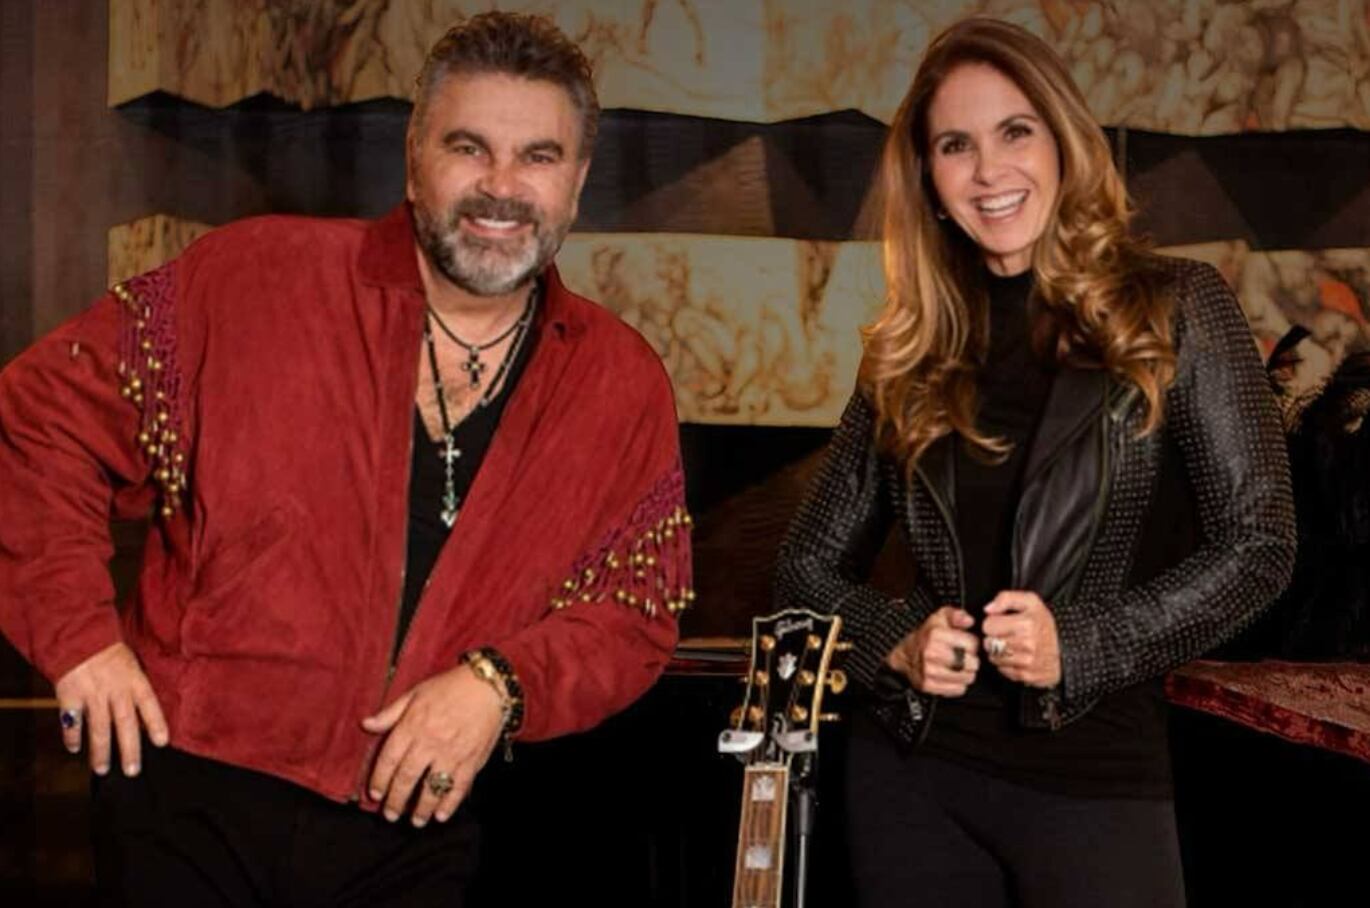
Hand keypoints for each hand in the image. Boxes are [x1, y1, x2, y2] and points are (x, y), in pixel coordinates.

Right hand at [53, 642, 168, 776]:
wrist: (77, 635)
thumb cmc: (107, 651)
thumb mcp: (130, 664)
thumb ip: (134, 687)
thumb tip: (141, 715)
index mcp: (133, 679)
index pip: (149, 703)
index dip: (156, 722)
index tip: (162, 742)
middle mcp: (115, 688)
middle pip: (125, 723)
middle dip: (129, 749)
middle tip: (132, 771)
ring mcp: (92, 693)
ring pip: (99, 728)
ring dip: (101, 751)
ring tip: (102, 769)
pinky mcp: (70, 694)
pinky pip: (72, 721)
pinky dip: (72, 736)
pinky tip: (74, 748)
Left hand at [361, 665, 505, 827]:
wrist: (488, 686)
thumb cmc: (450, 687)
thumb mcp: (415, 693)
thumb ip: (390, 713)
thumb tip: (366, 725)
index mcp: (413, 725)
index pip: (389, 759)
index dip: (379, 779)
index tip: (374, 794)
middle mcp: (429, 742)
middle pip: (407, 778)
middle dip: (396, 800)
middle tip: (390, 814)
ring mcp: (451, 753)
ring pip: (431, 787)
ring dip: (421, 808)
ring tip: (415, 821)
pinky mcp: (472, 760)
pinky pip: (458, 787)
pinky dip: (450, 804)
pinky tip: (441, 815)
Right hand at [885, 606, 979, 696]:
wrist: (905, 652)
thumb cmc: (926, 635)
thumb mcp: (941, 617)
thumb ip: (957, 615)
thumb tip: (969, 620)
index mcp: (935, 634)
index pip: (972, 644)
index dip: (972, 643)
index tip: (966, 643)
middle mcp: (931, 653)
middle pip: (972, 663)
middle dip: (971, 659)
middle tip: (963, 656)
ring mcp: (929, 671)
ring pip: (967, 677)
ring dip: (967, 672)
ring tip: (959, 665)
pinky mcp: (928, 685)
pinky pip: (958, 689)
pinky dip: (959, 684)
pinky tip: (952, 675)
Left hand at [982, 590, 1060, 687]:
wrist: (1065, 649)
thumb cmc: (1042, 625)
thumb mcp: (1030, 602)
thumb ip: (1006, 598)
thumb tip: (988, 609)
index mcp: (1026, 623)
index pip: (988, 625)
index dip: (993, 623)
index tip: (1003, 623)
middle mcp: (1027, 644)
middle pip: (988, 642)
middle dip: (994, 638)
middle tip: (1007, 635)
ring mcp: (1027, 661)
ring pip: (993, 657)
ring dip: (998, 652)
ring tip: (1011, 646)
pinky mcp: (1025, 675)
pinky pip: (1001, 670)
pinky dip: (1005, 664)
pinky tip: (1016, 657)